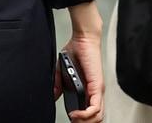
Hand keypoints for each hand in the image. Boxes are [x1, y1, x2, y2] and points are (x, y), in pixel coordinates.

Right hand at [56, 2, 103, 121]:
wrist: (82, 38)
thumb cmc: (75, 51)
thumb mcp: (62, 72)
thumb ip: (58, 85)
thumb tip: (53, 97)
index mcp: (88, 89)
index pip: (90, 112)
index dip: (81, 119)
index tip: (70, 118)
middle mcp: (95, 92)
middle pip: (96, 118)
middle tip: (72, 121)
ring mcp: (97, 90)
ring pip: (98, 117)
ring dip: (84, 122)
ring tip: (73, 119)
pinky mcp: (97, 86)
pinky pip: (95, 108)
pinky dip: (85, 115)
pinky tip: (75, 113)